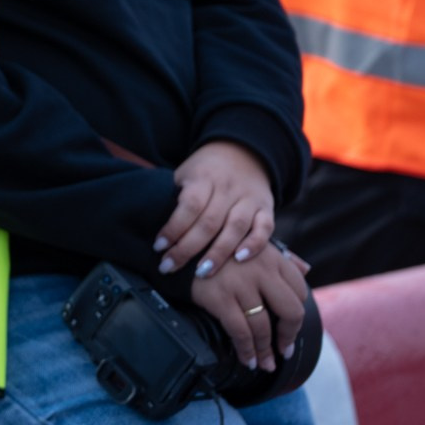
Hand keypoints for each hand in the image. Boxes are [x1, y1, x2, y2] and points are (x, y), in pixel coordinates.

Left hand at [154, 140, 273, 278]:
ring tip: (202, 273)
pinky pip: (265, 228)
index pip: (189, 206)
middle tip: (169, 266)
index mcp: (204, 177)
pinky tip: (240, 259)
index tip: (159, 247)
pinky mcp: (266, 208)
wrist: (244, 151)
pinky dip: (254, 245)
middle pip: (209, 222)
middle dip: (187, 248)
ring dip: (218, 253)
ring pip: (235, 228)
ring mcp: (249, 199)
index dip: (173, 228)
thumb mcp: (187, 173)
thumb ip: (177, 196)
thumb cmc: (206, 169)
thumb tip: (159, 228)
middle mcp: (228, 188)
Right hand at [188, 244, 310, 373]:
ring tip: (265, 363)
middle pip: (290, 311)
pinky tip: (247, 359)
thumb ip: (280, 256)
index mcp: (271, 255)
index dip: (298, 315)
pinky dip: (246, 350)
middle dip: (288, 336)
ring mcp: (240, 283)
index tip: (291, 329)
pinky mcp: (219, 296)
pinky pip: (240, 332)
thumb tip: (306, 269)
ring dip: (265, 351)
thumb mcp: (251, 241)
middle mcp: (260, 268)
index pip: (300, 290)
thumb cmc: (218, 246)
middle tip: (283, 350)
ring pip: (264, 327)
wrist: (180, 244)